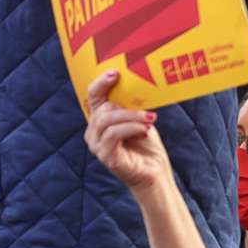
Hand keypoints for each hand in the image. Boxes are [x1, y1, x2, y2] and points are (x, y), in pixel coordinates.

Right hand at [82, 70, 174, 201]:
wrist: (154, 173)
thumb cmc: (146, 145)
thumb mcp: (138, 118)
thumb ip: (129, 105)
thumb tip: (132, 85)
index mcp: (99, 120)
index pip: (93, 96)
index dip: (101, 83)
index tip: (115, 73)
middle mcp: (93, 132)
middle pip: (103, 109)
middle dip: (128, 108)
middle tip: (149, 112)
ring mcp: (97, 145)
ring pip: (107, 120)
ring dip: (131, 117)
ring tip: (150, 120)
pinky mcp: (105, 156)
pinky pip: (112, 134)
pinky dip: (131, 128)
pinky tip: (145, 130)